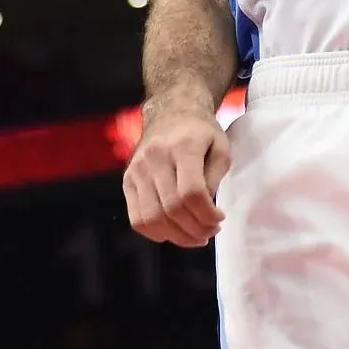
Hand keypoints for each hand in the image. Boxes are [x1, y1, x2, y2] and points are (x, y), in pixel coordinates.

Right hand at [123, 106, 230, 248]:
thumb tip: (206, 209)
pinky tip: (174, 231)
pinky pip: (137, 219)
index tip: (220, 218)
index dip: (207, 215)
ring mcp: (137, 169)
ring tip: (194, 236)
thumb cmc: (201, 132)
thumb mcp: (221, 147)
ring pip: (152, 219)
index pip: (191, 193)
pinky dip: (156, 233)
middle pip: (172, 209)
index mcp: (183, 146)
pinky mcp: (127, 180)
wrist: (170, 112)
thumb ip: (215, 178)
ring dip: (177, 236)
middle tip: (210, 231)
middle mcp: (155, 157)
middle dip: (195, 229)